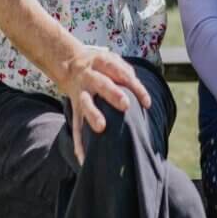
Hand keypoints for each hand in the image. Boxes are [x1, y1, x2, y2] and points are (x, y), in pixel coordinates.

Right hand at [59, 46, 151, 164]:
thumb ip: (126, 73)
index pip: (122, 73)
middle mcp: (90, 78)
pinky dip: (78, 142)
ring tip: (101, 128)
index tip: (147, 103)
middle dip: (113, 94)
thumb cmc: (100, 66)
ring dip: (93, 115)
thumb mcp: (112, 60)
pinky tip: (82, 157)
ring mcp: (80, 93)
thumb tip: (140, 93)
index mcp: (102, 63)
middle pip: (102, 84)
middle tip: (125, 105)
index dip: (135, 86)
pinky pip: (76, 125)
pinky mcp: (75, 108)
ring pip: (85, 104)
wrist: (69, 64)